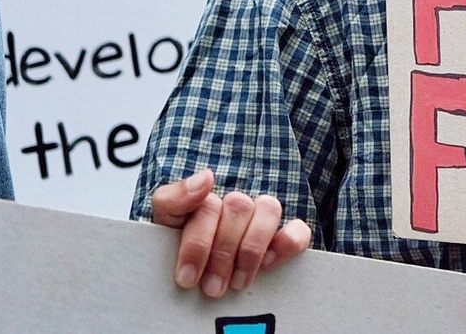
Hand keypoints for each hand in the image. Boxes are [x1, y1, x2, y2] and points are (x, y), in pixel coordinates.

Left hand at [149, 170, 312, 299]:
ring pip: (270, 209)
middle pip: (239, 207)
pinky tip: (268, 264)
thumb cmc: (179, 254)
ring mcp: (262, 219)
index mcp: (206, 201)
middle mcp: (237, 205)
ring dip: (252, 249)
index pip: (208, 206)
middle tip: (212, 287)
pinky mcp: (286, 237)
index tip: (187, 277)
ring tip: (238, 282)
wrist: (189, 282)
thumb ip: (173, 200)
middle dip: (223, 252)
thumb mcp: (166, 229)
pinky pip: (299, 230)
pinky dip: (287, 243)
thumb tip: (206, 178)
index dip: (198, 243)